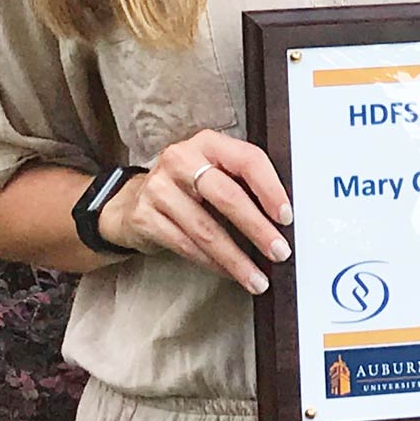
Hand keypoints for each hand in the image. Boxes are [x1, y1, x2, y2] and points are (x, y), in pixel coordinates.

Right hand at [98, 129, 291, 294]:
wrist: (134, 199)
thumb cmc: (186, 186)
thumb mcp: (214, 171)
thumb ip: (242, 183)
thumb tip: (281, 218)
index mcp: (207, 143)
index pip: (247, 159)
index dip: (270, 189)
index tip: (285, 216)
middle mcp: (181, 160)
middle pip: (227, 196)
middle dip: (257, 228)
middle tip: (278, 251)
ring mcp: (159, 188)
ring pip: (206, 229)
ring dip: (236, 258)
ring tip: (256, 277)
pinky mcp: (145, 216)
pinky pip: (186, 245)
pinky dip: (212, 263)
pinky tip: (228, 272)